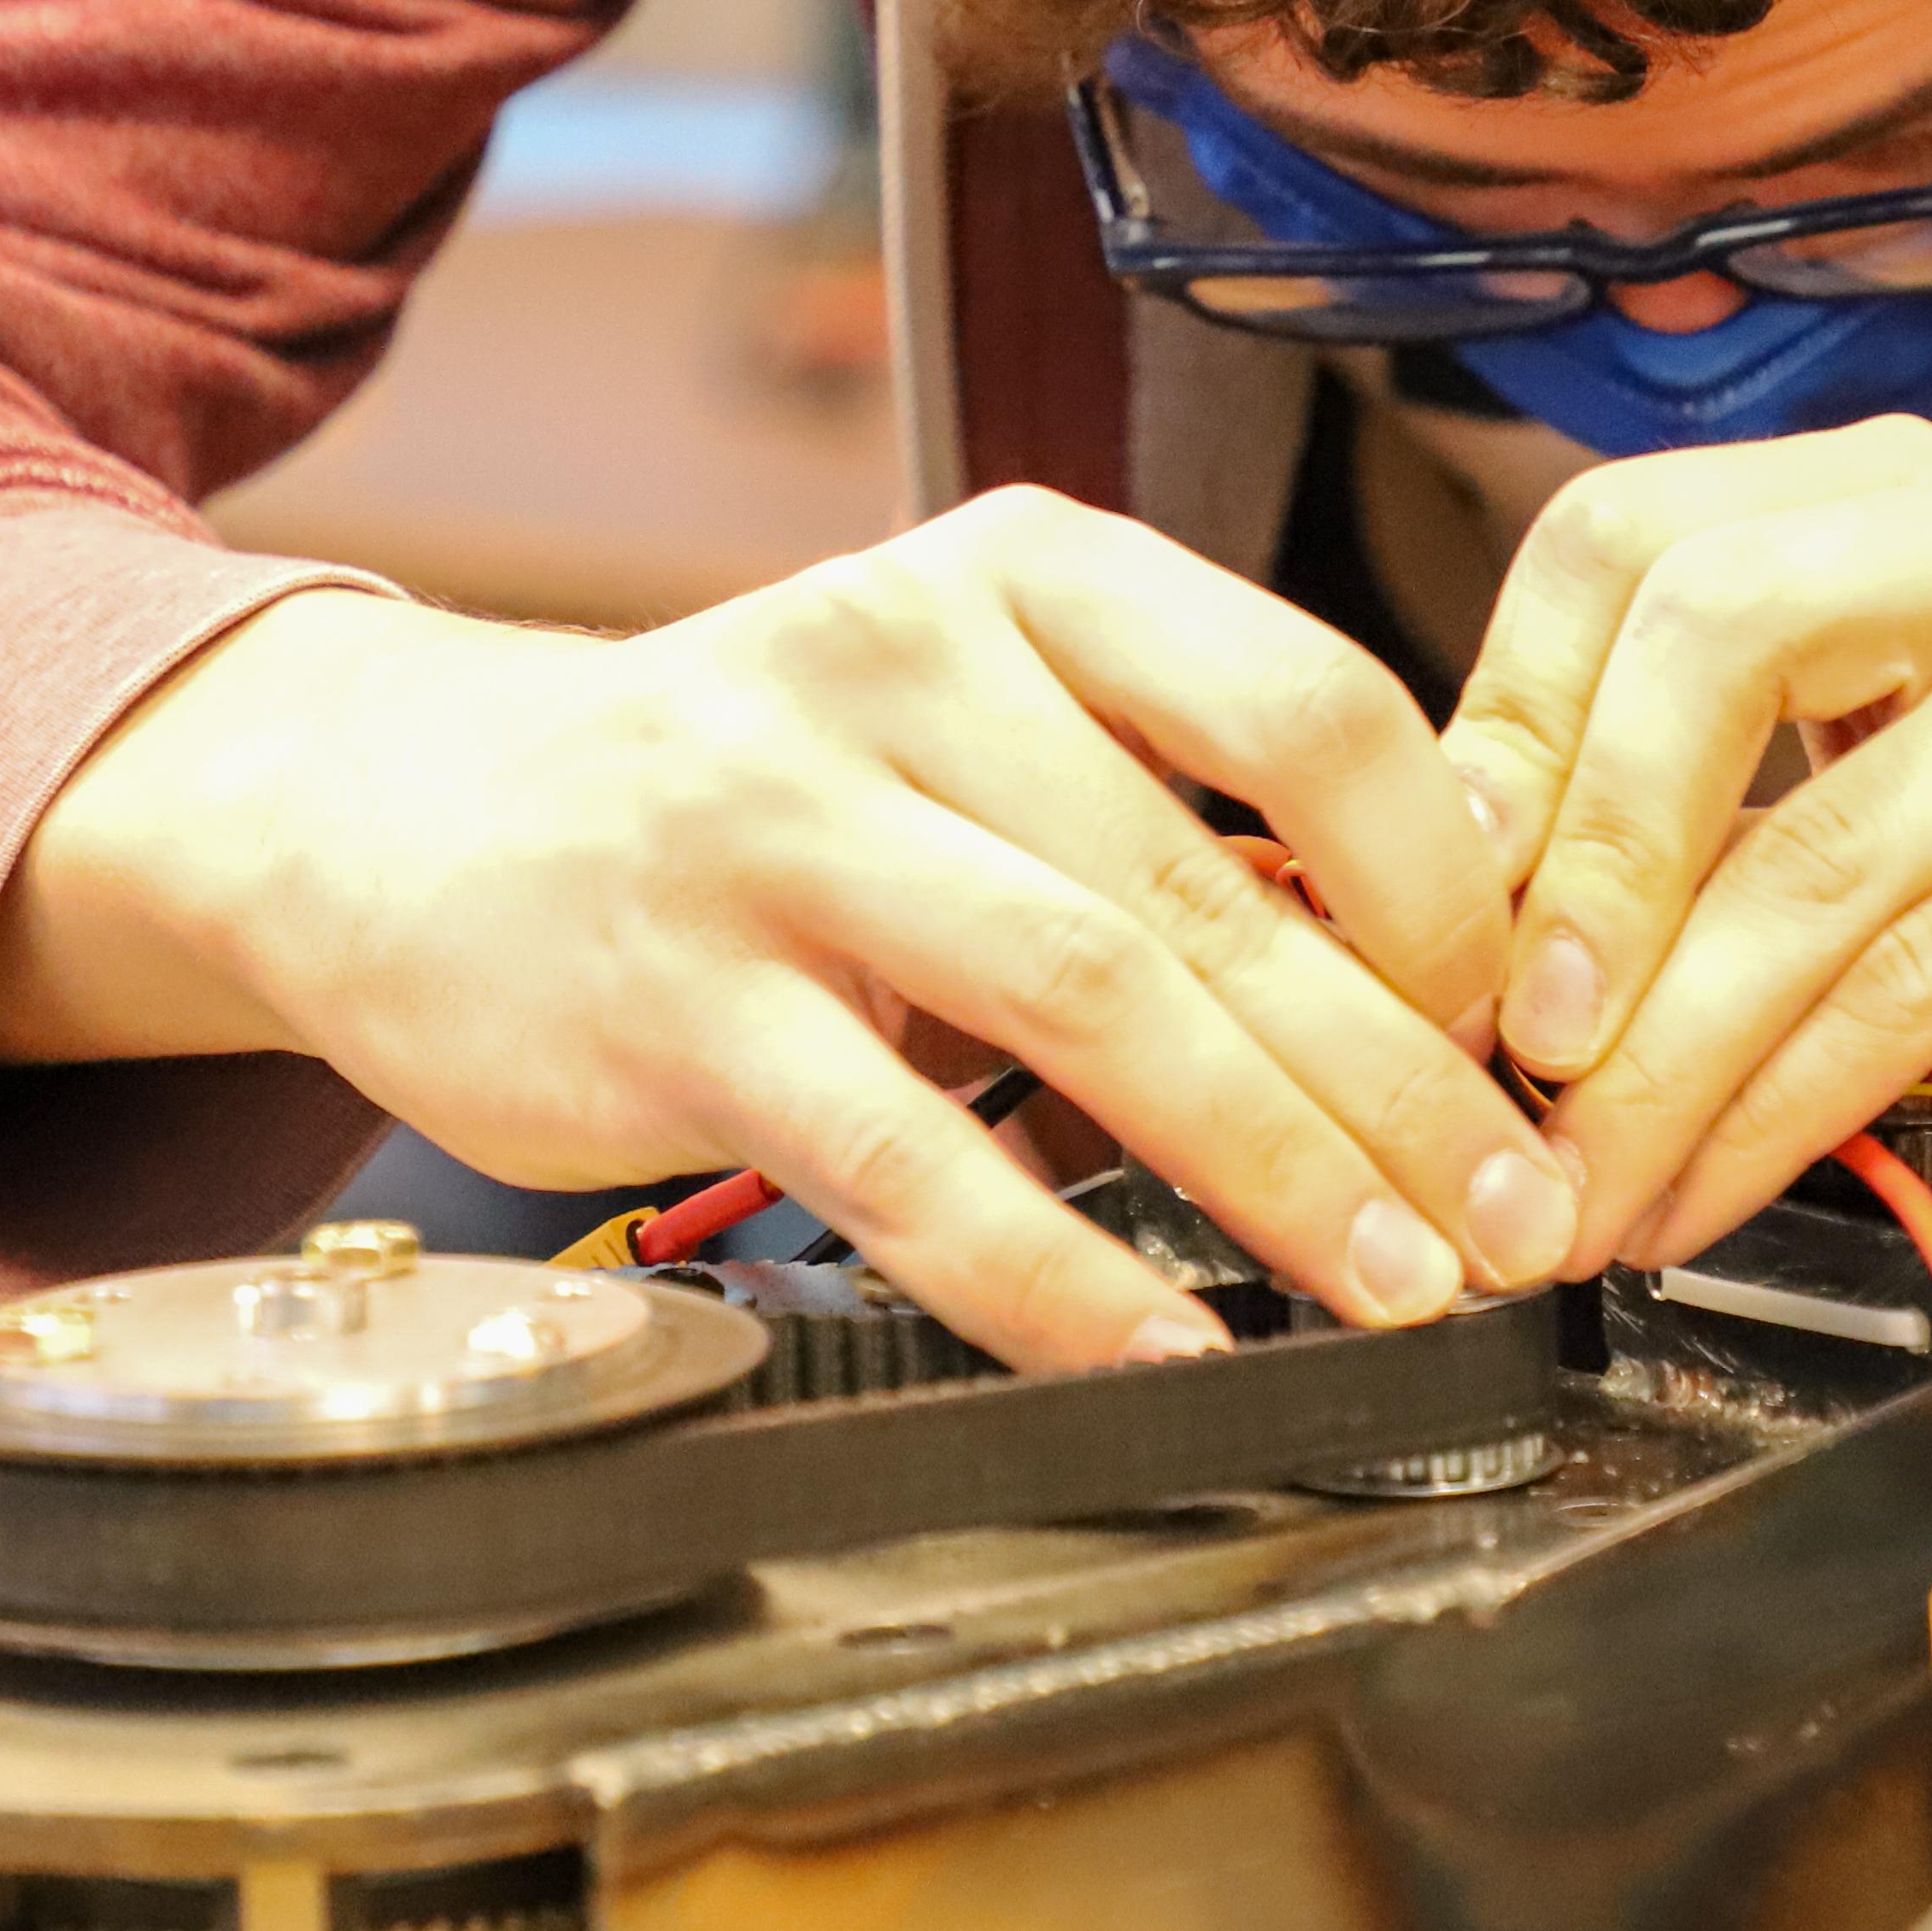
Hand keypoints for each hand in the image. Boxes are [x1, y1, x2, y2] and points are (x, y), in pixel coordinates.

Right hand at [0, 487, 1577, 1370]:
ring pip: (1093, 1004)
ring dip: (1282, 1170)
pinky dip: (1063, 1280)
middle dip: (1409, 1080)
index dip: (1449, 883)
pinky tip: (1167, 1358)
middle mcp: (898, 661)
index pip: (1306, 698)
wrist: (406, 817)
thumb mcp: (967, 719)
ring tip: (1402, 1290)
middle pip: (1215, 886)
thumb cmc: (752, 793)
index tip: (1522, 1026)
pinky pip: (910, 1160)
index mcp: (1018, 572)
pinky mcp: (675, 999)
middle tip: (1525, 1217)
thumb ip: (1171, 807)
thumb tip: (1450, 969)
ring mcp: (773, 825)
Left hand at [1433, 420, 1931, 1278]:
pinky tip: (1712, 1193)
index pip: (1626, 533)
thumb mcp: (1892, 804)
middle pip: (1702, 628)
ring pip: (1804, 858)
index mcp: (1918, 487)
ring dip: (1660, 1060)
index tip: (1442, 921)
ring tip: (1587, 1190)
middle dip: (1572, 869)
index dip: (1502, 728)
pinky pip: (1913, 982)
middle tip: (1511, 1060)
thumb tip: (1453, 912)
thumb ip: (1709, 807)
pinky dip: (1777, 1111)